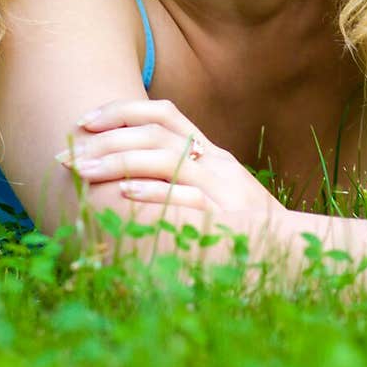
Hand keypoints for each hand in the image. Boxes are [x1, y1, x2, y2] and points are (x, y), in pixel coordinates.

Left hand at [55, 97, 284, 218]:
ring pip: (166, 159)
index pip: (165, 114)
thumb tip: (127, 178)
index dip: (123, 110)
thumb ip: (182, 181)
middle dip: (106, 141)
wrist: (300, 255)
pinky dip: (154, 194)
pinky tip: (123, 196)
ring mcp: (224, 189)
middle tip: (67, 156)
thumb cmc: (248, 231)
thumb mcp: (218, 196)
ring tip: (83, 171)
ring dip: (118, 162)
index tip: (85, 120)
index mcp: (212, 153)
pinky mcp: (228, 219)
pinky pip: (187, 199)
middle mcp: (217, 163)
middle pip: (156, 134)